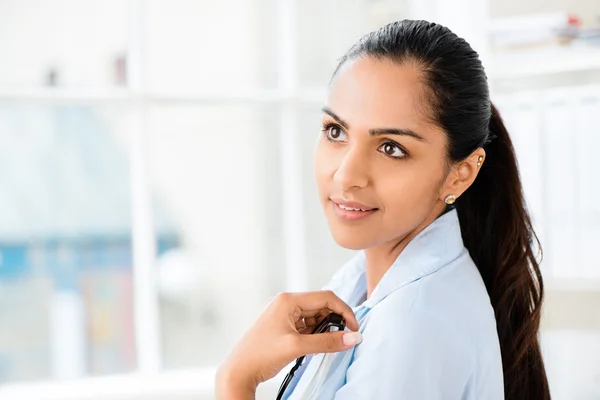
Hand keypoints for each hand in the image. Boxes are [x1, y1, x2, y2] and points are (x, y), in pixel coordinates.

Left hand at [215, 290, 361, 398]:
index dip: (344, 311)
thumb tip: (353, 338)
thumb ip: (327, 341)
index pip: (326, 297)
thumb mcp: (297, 347)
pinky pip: (308, 326)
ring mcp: (285, 315)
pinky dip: (317, 334)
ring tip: (330, 344)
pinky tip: (318, 345)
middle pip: (322, 306)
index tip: (354, 329)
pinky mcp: (284, 327)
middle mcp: (287, 303)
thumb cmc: (261, 355)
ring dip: (327, 328)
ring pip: (316, 316)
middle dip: (336, 320)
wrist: (239, 371)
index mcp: (288, 300)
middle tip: (346, 338)